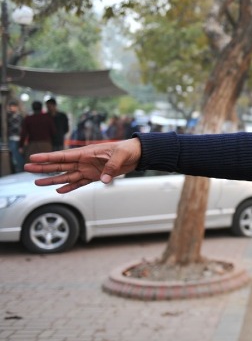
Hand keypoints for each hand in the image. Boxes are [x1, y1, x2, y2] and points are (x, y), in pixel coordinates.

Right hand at [23, 138, 141, 193]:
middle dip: (43, 168)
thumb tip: (103, 179)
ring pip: (66, 175)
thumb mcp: (120, 156)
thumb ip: (110, 167)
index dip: (47, 157)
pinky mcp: (95, 176)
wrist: (135, 155)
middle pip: (59, 165)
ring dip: (52, 179)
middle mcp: (83, 161)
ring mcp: (88, 169)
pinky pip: (79, 183)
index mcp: (86, 153)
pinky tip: (59, 191)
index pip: (63, 156)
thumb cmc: (126, 150)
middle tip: (27, 168)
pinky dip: (70, 187)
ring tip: (37, 182)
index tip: (33, 158)